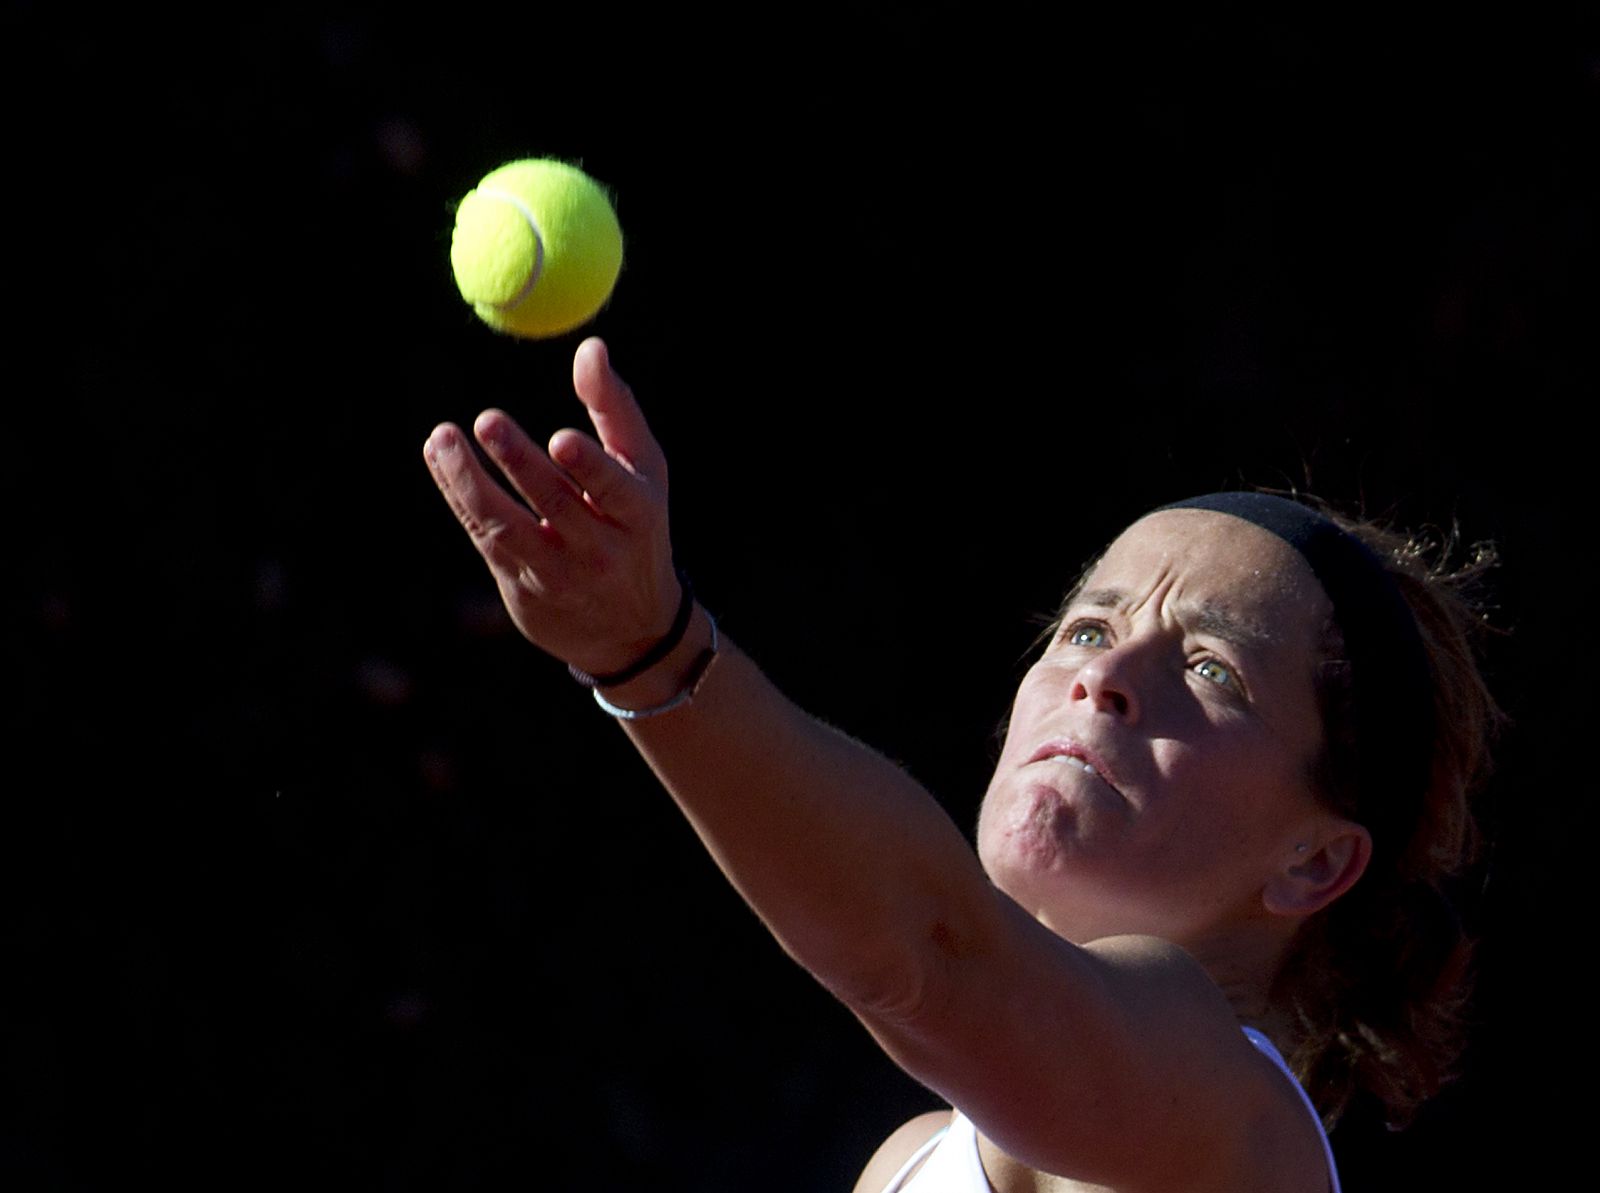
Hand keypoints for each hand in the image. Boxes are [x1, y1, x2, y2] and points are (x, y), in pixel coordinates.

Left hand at [423, 338, 678, 675]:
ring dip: (470, 481)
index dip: (589, 468)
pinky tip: (441, 457)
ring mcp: (558, 574)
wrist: (631, 628)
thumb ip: (614, 409)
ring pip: (508, 528)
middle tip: (488, 420)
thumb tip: (590, 346)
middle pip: (555, 505)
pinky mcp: (520, 586)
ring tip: (443, 438)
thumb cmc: (637, 525)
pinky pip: (484, 537)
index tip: (560, 439)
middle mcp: (600, 550)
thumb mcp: (642, 470)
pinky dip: (459, 495)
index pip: (614, 491)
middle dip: (520, 463)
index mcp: (638, 515)